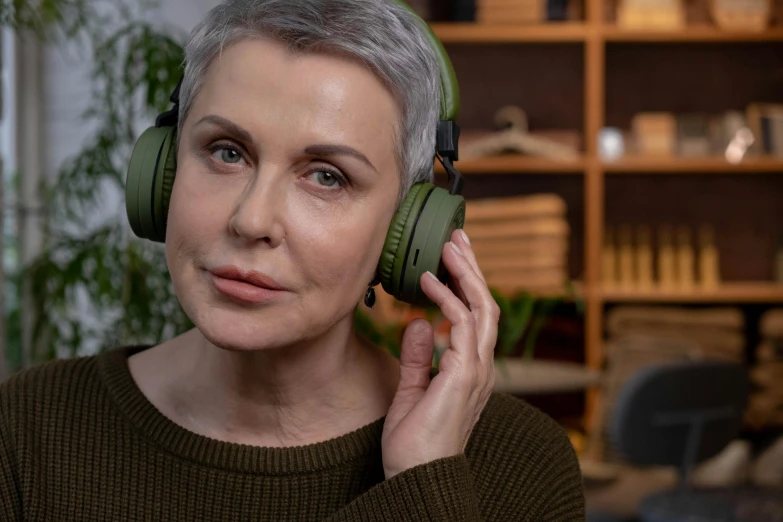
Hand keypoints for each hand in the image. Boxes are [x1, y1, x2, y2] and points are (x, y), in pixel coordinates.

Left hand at [381, 228, 499, 478]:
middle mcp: (479, 366)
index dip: (466, 284)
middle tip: (457, 237)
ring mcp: (476, 370)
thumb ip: (419, 357)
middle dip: (472, 268)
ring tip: (448, 246)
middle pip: (485, 304)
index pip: (475, 317)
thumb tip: (417, 324)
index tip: (450, 259)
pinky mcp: (464, 374)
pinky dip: (447, 297)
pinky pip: (460, 324)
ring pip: (481, 308)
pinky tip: (428, 281)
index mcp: (470, 370)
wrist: (417, 478)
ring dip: (465, 273)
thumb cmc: (415, 444)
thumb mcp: (413, 390)